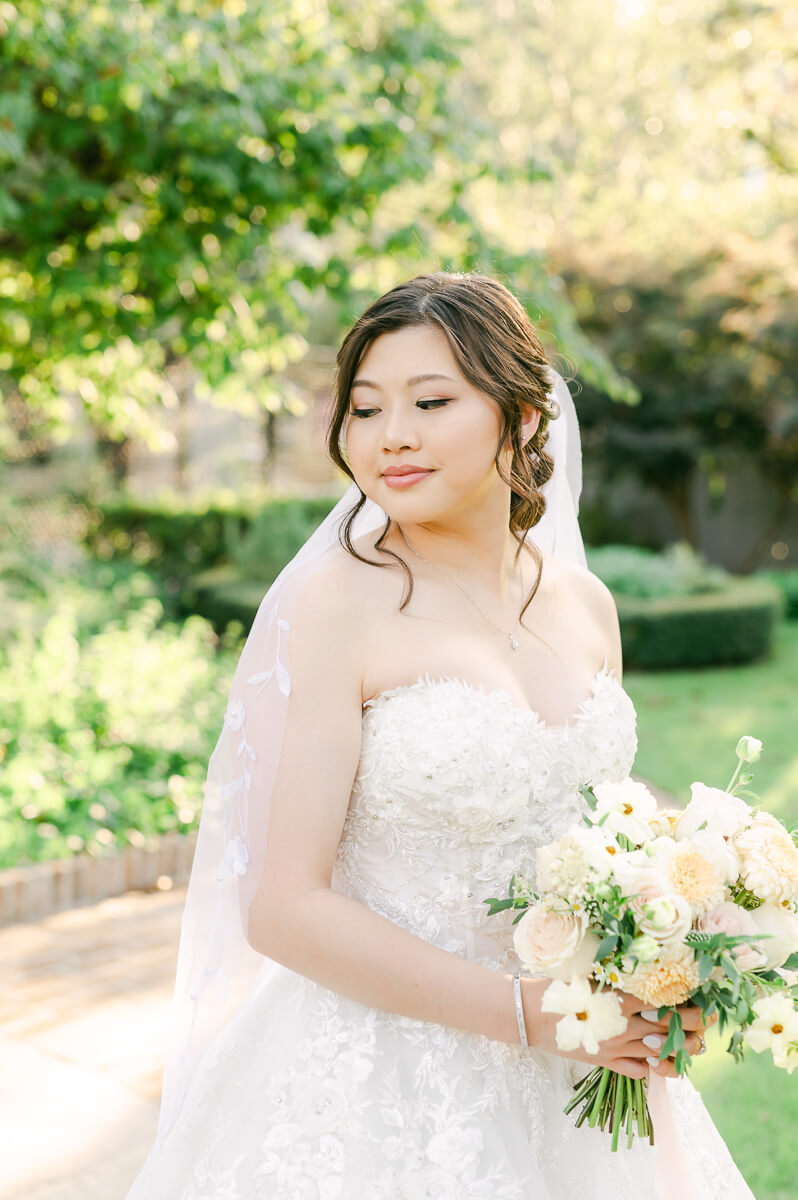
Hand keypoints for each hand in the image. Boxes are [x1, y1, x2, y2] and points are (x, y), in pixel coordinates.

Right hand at [523, 977, 716, 1079]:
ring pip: (660, 1055)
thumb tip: (643, 962)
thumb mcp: (589, 972)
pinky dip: (651, 1068)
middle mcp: (623, 1026)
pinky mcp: (606, 1062)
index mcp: (620, 1000)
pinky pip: (638, 1071)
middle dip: (694, 1026)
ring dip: (680, 1051)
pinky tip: (657, 1060)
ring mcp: (616, 1047)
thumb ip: (617, 972)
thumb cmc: (558, 986)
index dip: (690, 1003)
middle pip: (670, 1030)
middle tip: (707, 1019)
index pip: (666, 1004)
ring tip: (691, 1044)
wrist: (530, 1014)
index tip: (706, 999)